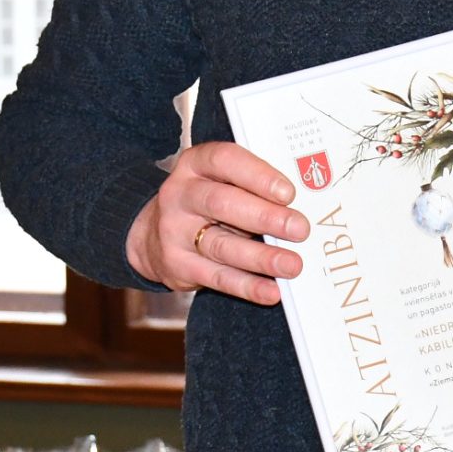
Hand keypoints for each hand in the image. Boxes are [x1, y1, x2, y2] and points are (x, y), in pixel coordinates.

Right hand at [123, 141, 308, 305]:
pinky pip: (216, 278)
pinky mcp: (177, 265)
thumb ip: (252, 185)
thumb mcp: (220, 181)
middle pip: (222, 203)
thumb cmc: (206, 202)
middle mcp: (180, 194)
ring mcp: (174, 231)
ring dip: (261, 257)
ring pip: (221, 245)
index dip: (257, 175)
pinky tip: (271, 291)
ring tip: (292, 265)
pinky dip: (247, 286)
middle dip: (264, 217)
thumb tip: (302, 204)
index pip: (224, 160)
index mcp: (195, 164)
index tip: (289, 192)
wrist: (150, 234)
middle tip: (300, 229)